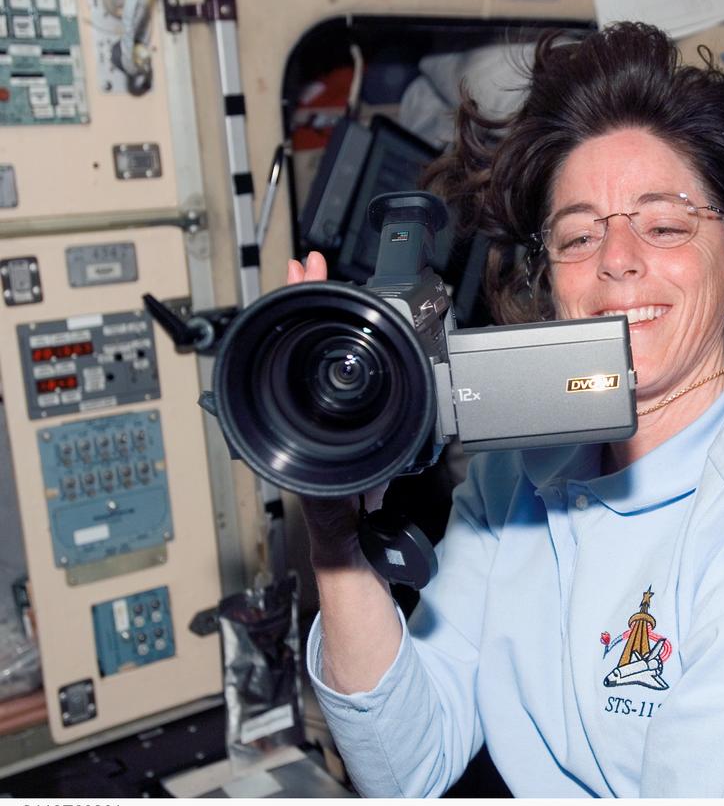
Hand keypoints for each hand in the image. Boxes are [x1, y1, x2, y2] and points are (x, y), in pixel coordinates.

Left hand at [281, 251, 387, 566]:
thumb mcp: (343, 505)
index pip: (284, 355)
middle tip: (310, 259)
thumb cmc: (341, 527)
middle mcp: (298, 415)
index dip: (291, 308)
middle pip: (293, 342)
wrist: (345, 546)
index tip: (300, 272)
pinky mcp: (334, 416)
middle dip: (303, 296)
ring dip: (317, 312)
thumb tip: (357, 475)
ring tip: (320, 275)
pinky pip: (327, 368)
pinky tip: (342, 320)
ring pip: (309, 351)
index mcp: (293, 429)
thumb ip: (348, 492)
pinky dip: (333, 337)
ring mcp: (316, 413)